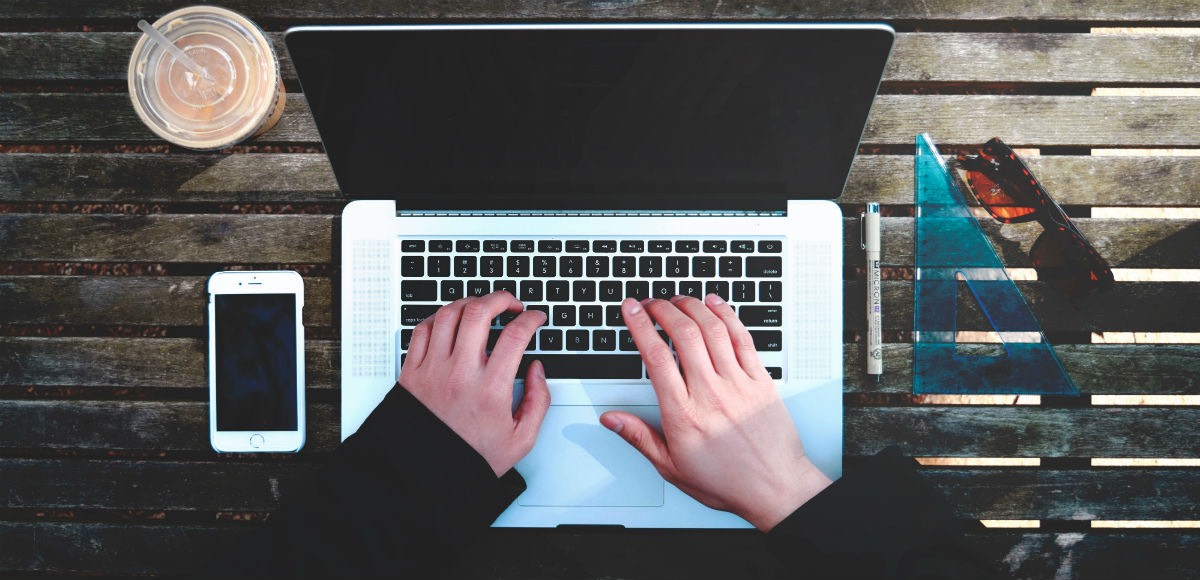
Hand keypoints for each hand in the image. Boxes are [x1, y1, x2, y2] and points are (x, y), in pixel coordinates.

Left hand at [400, 291, 549, 476]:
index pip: (515, 335)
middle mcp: (460, 373)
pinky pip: (422, 329)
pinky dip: (439, 318)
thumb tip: (537, 370)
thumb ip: (538, 401)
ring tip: (482, 308)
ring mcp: (432, 369)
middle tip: (511, 304)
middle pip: (479, 312)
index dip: (531, 318)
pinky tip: (451, 322)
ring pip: (449, 314)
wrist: (426, 475)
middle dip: (501, 298)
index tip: (535, 318)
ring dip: (470, 303)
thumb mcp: (521, 439)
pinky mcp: (412, 372)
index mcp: (490, 389)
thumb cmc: (470, 458)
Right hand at [600, 295, 831, 531]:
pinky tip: (715, 304)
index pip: (656, 358)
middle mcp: (710, 393)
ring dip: (692, 307)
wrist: (775, 488)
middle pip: (683, 334)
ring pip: (712, 330)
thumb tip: (611, 419)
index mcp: (684, 414)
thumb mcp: (672, 467)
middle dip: (662, 309)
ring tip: (678, 300)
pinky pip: (743, 338)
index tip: (630, 310)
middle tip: (651, 303)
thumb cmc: (726, 481)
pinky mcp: (761, 381)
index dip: (639, 326)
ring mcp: (738, 384)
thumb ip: (639, 438)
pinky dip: (727, 315)